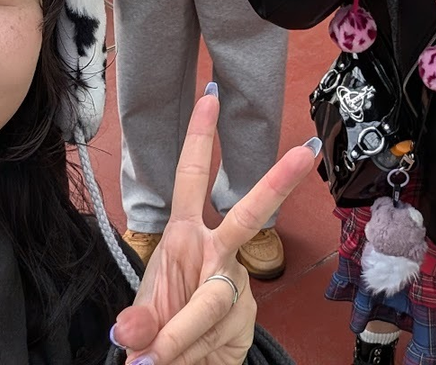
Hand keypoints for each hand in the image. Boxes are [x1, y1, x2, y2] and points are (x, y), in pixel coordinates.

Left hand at [112, 90, 319, 364]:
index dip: (199, 138)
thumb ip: (140, 324)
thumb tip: (129, 334)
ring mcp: (234, 286)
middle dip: (277, 183)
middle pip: (249, 216)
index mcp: (185, 235)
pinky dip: (188, 353)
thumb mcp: (143, 317)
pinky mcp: (244, 319)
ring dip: (177, 339)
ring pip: (211, 306)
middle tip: (306, 153)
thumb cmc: (164, 324)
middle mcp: (215, 253)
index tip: (210, 98)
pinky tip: (184, 361)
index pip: (192, 177)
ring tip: (151, 361)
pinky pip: (211, 337)